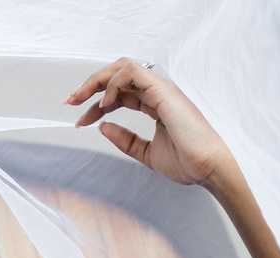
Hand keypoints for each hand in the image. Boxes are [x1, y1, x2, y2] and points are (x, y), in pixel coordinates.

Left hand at [66, 58, 234, 191]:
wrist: (208, 168)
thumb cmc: (188, 162)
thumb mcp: (146, 153)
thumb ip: (125, 140)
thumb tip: (102, 127)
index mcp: (156, 104)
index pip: (120, 94)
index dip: (96, 105)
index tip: (81, 121)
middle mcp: (158, 93)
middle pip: (119, 75)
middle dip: (91, 85)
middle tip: (71, 101)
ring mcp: (162, 90)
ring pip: (124, 67)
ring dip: (97, 80)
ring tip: (81, 100)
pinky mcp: (163, 91)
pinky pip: (133, 73)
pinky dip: (114, 85)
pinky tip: (104, 104)